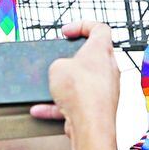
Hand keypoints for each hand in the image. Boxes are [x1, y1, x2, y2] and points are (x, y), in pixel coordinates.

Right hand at [31, 21, 120, 149]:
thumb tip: (60, 72)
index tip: (67, 32)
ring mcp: (104, 89)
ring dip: (63, 85)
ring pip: (81, 82)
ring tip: (48, 89)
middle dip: (71, 60)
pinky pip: (74, 103)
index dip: (82, 26)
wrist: (90, 123)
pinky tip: (40, 109)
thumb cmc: (81, 92)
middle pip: (91, 57)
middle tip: (58, 62)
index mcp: (101, 51)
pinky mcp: (97, 107)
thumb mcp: (56, 67)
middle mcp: (107, 69)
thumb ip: (58, 64)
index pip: (99, 28)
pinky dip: (57, 106)